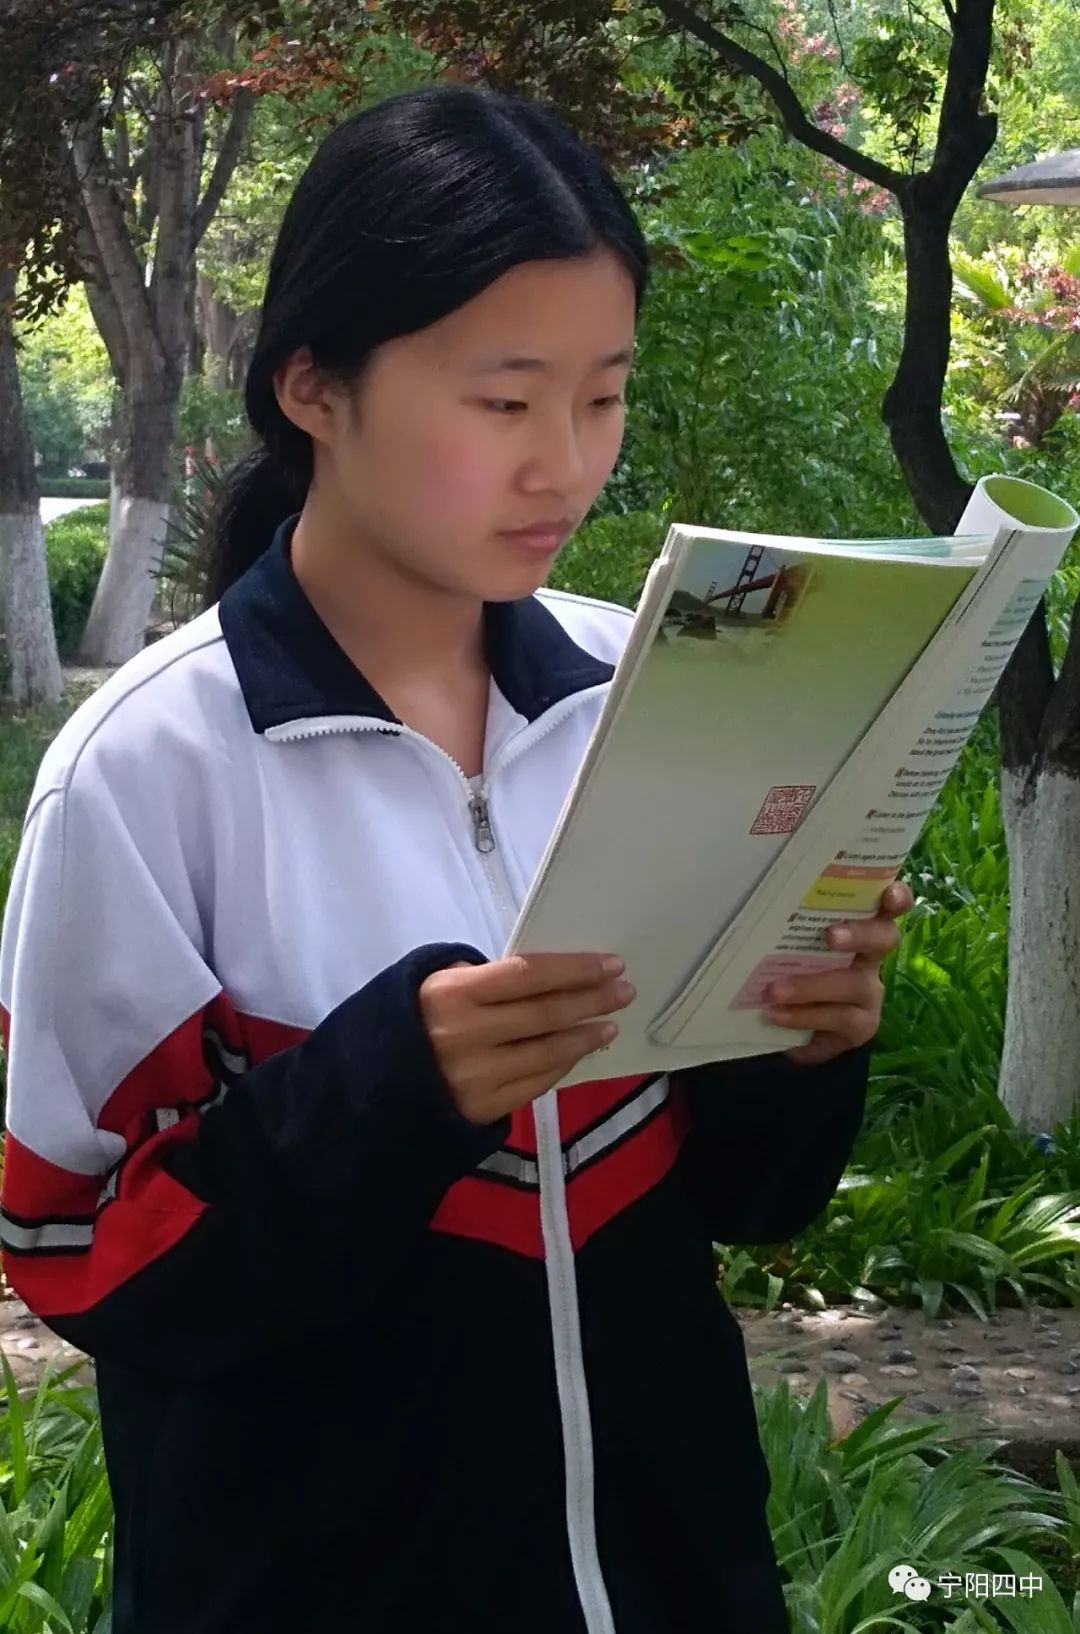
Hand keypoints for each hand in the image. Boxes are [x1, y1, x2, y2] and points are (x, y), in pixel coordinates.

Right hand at [419, 953, 636, 1125]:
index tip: (610, 963)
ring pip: (547, 1051)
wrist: (373, 1085)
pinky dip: (562, 1064)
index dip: (574, 969)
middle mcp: (468, 1033)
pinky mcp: (483, 1107)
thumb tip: (543, 975)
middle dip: (591, 1000)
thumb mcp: (434, 984)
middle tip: (624, 991)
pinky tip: (579, 1052)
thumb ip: (483, 978)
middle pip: (545, 1013)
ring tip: (609, 1024)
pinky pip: (536, 1083)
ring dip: (585, 1036)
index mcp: (454, 993)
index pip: (528, 974)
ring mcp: (477, 1075)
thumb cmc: (412, 1021)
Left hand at [765, 879, 913, 1066]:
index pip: (888, 904)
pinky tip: (776, 1014)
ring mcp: (869, 992)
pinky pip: (838, 1018)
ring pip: (854, 984)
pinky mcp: (862, 1025)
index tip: (888, 895)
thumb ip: (787, 928)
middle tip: (830, 936)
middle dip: (860, 934)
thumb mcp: (789, 946)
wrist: (796, 1030)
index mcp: (857, 926)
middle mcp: (870, 956)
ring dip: (812, 986)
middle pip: (884, 937)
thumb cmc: (792, 972)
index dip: (896, 896)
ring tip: (775, 990)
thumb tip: (750, 907)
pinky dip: (803, 1015)